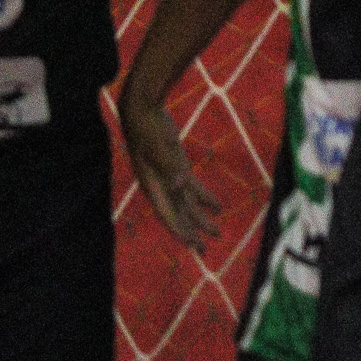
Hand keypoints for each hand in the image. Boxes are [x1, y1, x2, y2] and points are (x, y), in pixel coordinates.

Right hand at [120, 93, 220, 252]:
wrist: (143, 109)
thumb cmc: (147, 129)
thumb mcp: (158, 148)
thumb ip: (170, 167)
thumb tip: (180, 185)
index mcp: (153, 186)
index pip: (167, 214)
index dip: (179, 231)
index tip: (192, 245)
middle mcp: (161, 186)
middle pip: (178, 214)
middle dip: (192, 231)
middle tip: (205, 250)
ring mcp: (170, 176)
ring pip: (188, 203)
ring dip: (201, 218)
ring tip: (216, 233)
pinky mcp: (179, 165)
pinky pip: (194, 187)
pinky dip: (205, 198)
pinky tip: (218, 207)